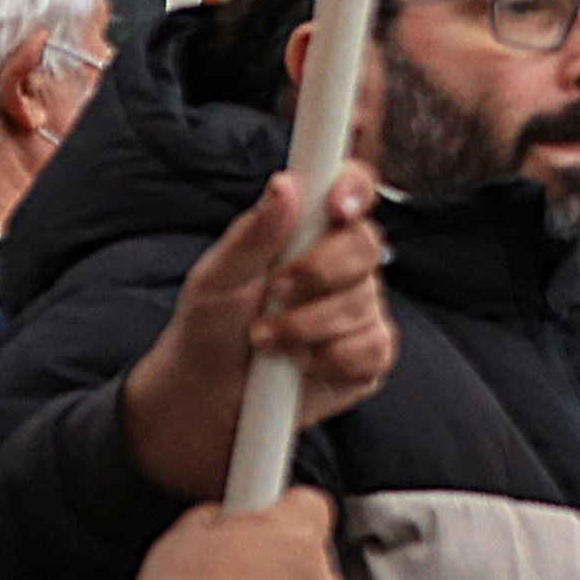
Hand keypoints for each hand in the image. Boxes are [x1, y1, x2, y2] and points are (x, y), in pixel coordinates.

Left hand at [120, 177, 396, 498]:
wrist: (208, 396)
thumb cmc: (209, 329)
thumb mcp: (216, 277)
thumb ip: (254, 233)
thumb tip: (285, 184)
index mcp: (308, 231)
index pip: (351, 188)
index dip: (354, 189)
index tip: (336, 208)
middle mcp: (342, 264)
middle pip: (366, 245)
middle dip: (319, 272)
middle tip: (276, 291)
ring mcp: (360, 309)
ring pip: (363, 302)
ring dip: (308, 325)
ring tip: (266, 339)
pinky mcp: (369, 354)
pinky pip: (372, 348)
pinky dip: (329, 358)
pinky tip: (299, 364)